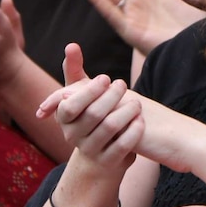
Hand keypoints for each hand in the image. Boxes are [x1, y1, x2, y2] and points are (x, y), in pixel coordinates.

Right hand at [38, 43, 142, 170]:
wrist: (100, 155)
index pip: (69, 106)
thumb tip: (71, 44)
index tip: (106, 78)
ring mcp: (91, 151)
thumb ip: (74, 70)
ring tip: (137, 102)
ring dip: (126, 111)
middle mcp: (73, 137)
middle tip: (123, 84)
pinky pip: (123, 145)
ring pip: (109, 129)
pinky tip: (141, 119)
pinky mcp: (109, 162)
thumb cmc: (90, 116)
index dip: (89, 91)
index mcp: (64, 120)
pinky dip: (134, 130)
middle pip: (93, 115)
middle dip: (111, 96)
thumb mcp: (81, 95)